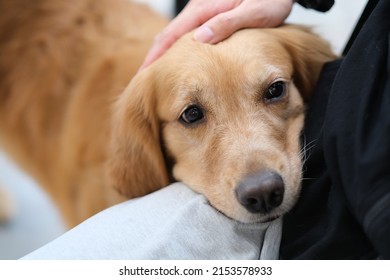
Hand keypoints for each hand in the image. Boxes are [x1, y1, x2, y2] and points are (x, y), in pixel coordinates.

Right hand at [139, 0, 294, 70]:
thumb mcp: (253, 11)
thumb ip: (226, 23)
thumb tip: (200, 40)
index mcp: (204, 8)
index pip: (171, 34)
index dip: (155, 55)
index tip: (144, 74)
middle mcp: (199, 8)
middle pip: (168, 35)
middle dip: (154, 57)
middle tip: (144, 79)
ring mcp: (203, 12)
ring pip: (177, 35)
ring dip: (164, 53)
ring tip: (157, 74)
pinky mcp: (210, 16)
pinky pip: (188, 35)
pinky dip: (178, 49)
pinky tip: (181, 62)